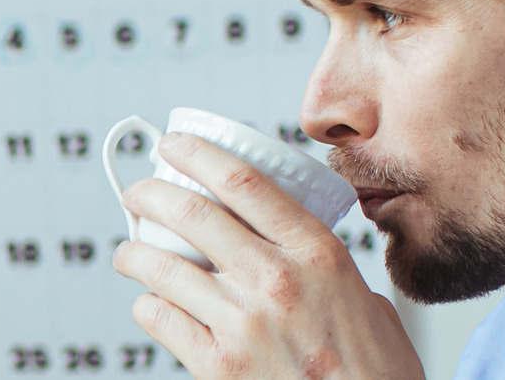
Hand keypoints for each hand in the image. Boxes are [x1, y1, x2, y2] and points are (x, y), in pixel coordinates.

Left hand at [112, 132, 423, 378]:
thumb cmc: (374, 368)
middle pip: (192, 215)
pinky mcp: (218, 367)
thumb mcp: (365, 296)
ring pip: (163, 269)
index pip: (244, 184)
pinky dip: (148, 306)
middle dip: (150, 194)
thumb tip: (293, 252)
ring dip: (135, 253)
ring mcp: (243, 325)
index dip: (199, 154)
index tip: (175, 146)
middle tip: (137, 192)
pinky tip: (152, 303)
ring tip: (130, 250)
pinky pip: (161, 321)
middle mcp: (276, 281)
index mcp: (317, 253)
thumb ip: (324, 268)